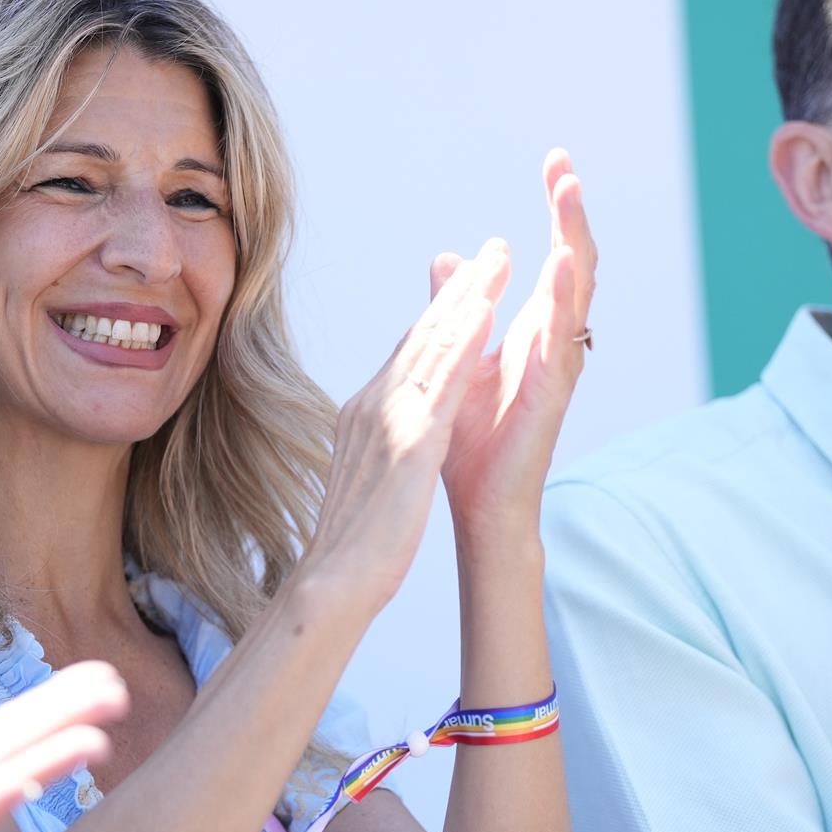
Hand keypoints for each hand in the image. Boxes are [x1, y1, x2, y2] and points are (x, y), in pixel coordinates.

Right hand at [300, 239, 507, 611]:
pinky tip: (485, 313)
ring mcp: (389, 419)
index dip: (438, 313)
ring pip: (434, 346)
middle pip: (422, 334)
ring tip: (498, 261)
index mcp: (364, 411)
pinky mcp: (410, 442)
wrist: (333, 580)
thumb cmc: (351, 543)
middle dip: (460, 289)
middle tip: (491, 251)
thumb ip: (378, 443)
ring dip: (468, 299)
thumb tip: (387, 430)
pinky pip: (443, 383)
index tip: (465, 283)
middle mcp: (373, 403)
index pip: (407, 351)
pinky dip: (464, 344)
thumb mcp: (366, 475)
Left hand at [434, 149, 597, 540]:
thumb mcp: (459, 356)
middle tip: (564, 164)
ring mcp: (558, 363)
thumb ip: (458, 307)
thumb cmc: (474, 440)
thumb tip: (450, 258)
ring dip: (574, 237)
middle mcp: (555, 338)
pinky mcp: (551, 391)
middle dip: (571, 210)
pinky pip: (563, 336)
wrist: (479, 503)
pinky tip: (563, 260)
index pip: (555, 252)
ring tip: (569, 192)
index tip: (554, 160)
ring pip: (577, 289)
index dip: (557, 208)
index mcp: (535, 327)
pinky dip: (565, 295)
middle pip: (576, 259)